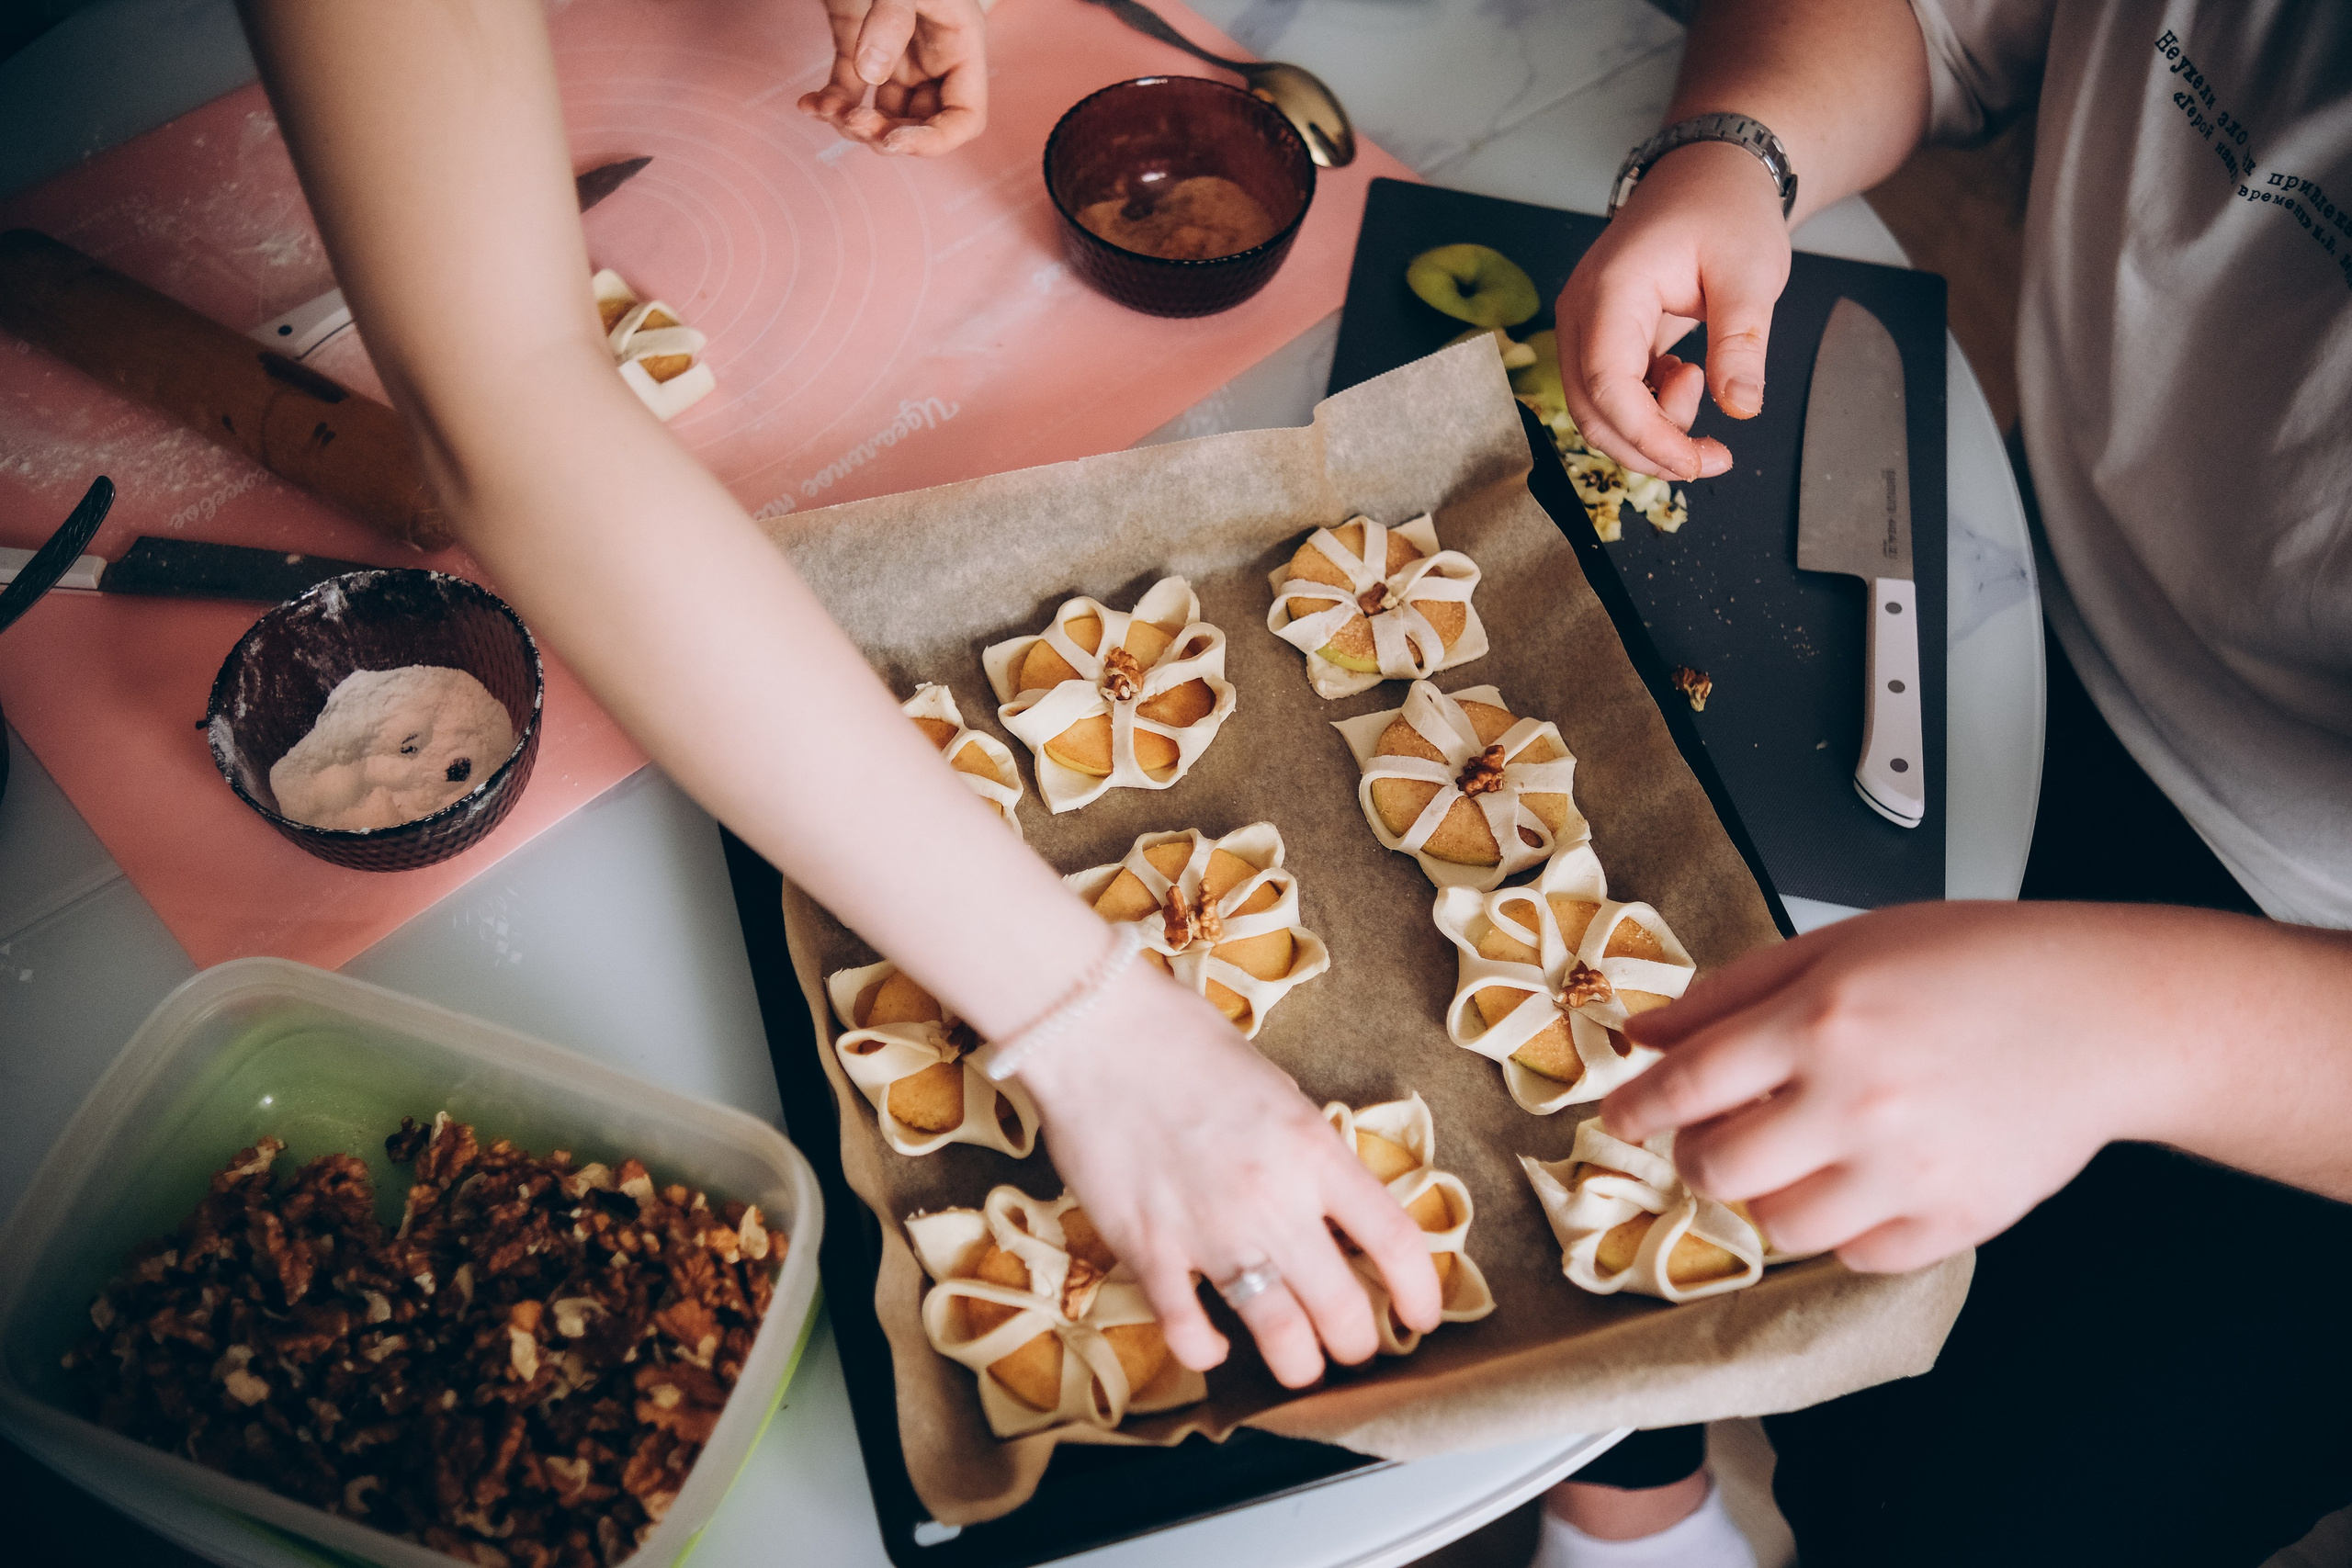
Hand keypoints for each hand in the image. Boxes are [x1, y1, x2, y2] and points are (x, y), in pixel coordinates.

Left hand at [799, 0, 987, 156]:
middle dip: (887, 136)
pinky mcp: (860, 46)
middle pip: (920, 124)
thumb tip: (870, 73)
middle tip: (853, 124)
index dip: (933, 141)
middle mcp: (932, 59)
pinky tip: (807, 104)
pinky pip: (850, 89)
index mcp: (960, 47)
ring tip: (827, 113)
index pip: (963, 118)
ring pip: (884, 115)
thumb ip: (892, 19)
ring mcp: (896, 55)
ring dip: (855, 125)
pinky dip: (829, 103)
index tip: (895, 143)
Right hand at [1014, 963, 1442, 1386]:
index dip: (1421, 1294)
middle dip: (1356, 1345)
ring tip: (1297, 1365)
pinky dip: (1205, 1351)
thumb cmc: (1186, 1045)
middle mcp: (1273, 1199)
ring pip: (1278, 1337)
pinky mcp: (1147, 1249)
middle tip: (1350, 1346)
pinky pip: (1187, 1331)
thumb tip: (1331, 1208)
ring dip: (1296, 1366)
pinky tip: (1211, 1344)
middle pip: (1343, 1310)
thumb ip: (1310, 1156)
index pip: (1395, 1241)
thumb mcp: (1279, 1093)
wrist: (1097, 1031)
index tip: (1420, 1317)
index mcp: (1314, 1150)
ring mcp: (1209, 1231)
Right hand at [1553, 139, 1791, 481]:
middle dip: (1649, 449)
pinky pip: (1609, 395)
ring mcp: (1584, 326)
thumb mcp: (1751, 273)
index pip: (1607, 386)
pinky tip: (1687, 377)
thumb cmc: (1726, 211)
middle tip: (1714, 455)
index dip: (1648, 437)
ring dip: (1649, 431)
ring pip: (1596, 411)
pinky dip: (1647, 410)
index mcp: (1610, 290)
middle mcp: (1581, 312)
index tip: (1699, 462)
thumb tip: (1741, 408)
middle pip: (1591, 411)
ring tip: (1704, 383)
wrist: (1711, 175)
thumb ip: (1741, 343)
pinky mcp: (1599, 338)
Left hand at [1599, 903, 2225, 1272]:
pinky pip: (1857, 1257)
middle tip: (1713, 1136)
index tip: (1621, 1114)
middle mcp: (1856, 1100)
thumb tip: (1645, 1034)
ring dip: (1767, 1196)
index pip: (1686, 1085)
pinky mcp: (1955, 1220)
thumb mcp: (1839, 945)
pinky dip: (1843, 1230)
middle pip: (1717, 1168)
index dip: (1637, 1107)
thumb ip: (1731, 992)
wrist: (2103, 1013)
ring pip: (1779, 1226)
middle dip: (1696, 1155)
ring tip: (1796, 1156)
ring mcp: (1907, 1171)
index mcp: (1819, 1020)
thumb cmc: (1976, 963)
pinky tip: (1860, 1181)